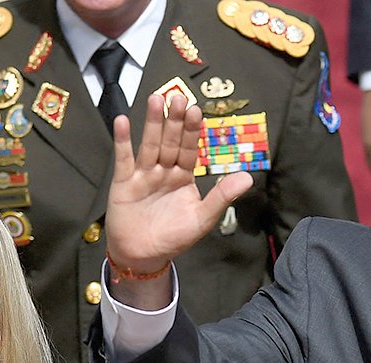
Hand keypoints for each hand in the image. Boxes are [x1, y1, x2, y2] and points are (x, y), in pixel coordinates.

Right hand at [106, 93, 252, 274]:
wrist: (143, 256)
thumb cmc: (173, 238)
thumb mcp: (202, 219)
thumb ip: (222, 197)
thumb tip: (247, 178)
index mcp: (184, 177)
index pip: (190, 149)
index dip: (193, 131)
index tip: (197, 111)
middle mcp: (164, 171)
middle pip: (170, 141)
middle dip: (174, 121)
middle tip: (178, 98)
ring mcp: (143, 175)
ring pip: (149, 144)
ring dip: (152, 123)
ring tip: (156, 100)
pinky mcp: (123, 182)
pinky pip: (123, 158)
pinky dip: (122, 141)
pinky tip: (122, 121)